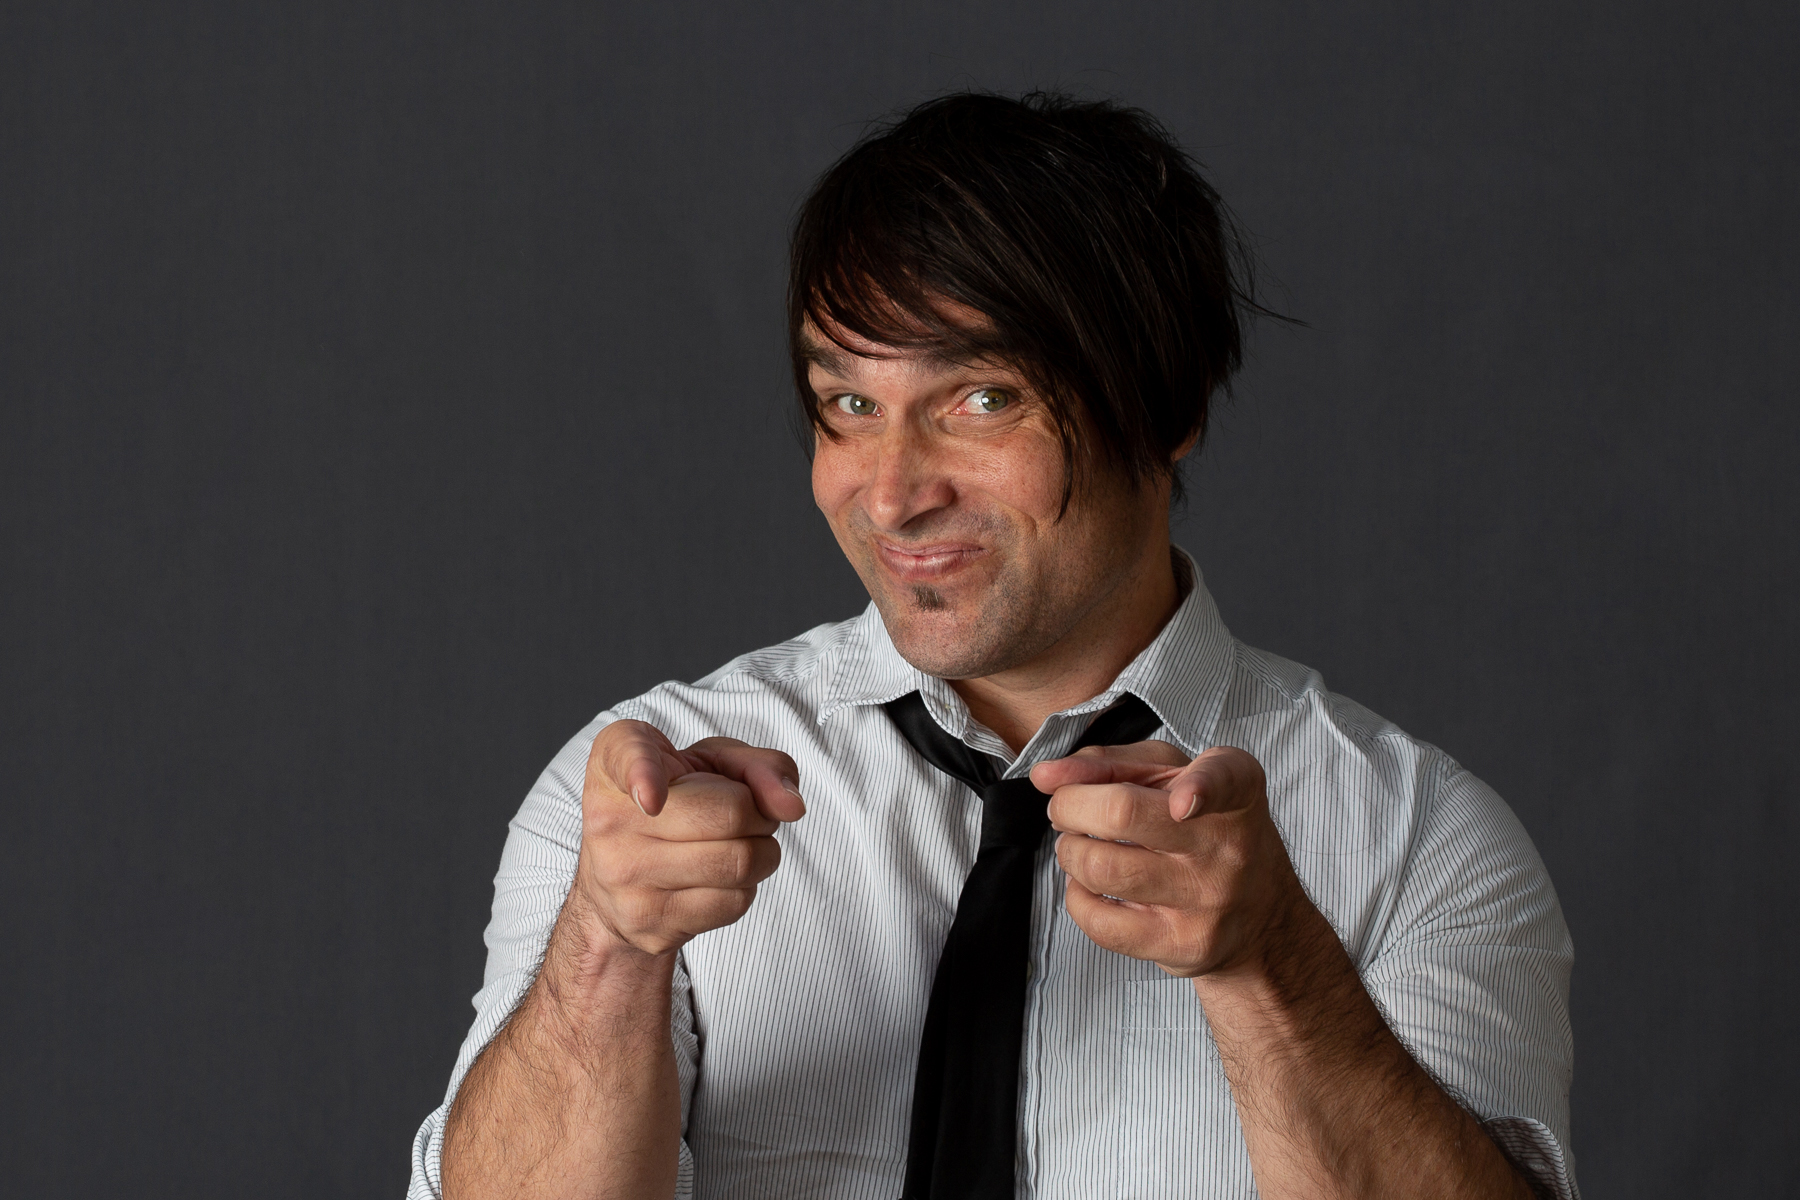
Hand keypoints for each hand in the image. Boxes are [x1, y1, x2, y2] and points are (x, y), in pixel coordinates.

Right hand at [571, 720, 806, 957]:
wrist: (614, 886)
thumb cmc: (674, 803)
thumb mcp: (711, 763)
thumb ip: (759, 766)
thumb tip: (791, 805)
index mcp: (615, 760)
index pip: (628, 757)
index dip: (643, 775)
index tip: (652, 798)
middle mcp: (608, 816)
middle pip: (729, 814)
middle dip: (758, 814)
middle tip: (744, 815)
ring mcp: (623, 874)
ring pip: (739, 861)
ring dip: (762, 851)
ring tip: (736, 843)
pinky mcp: (648, 921)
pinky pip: (734, 902)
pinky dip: (745, 886)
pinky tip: (718, 876)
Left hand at [1029, 741, 1315, 978]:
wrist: (1260, 916)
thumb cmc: (1203, 829)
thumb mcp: (1172, 776)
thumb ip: (1108, 763)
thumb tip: (1045, 775)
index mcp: (1236, 791)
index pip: (1223, 780)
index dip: (1202, 788)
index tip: (1182, 802)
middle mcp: (1229, 844)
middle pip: (1122, 814)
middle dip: (1069, 806)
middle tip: (1067, 810)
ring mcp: (1208, 899)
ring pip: (1101, 867)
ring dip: (1070, 852)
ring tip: (1079, 847)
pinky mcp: (1184, 943)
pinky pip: (1101, 921)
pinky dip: (1077, 898)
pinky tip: (1089, 887)